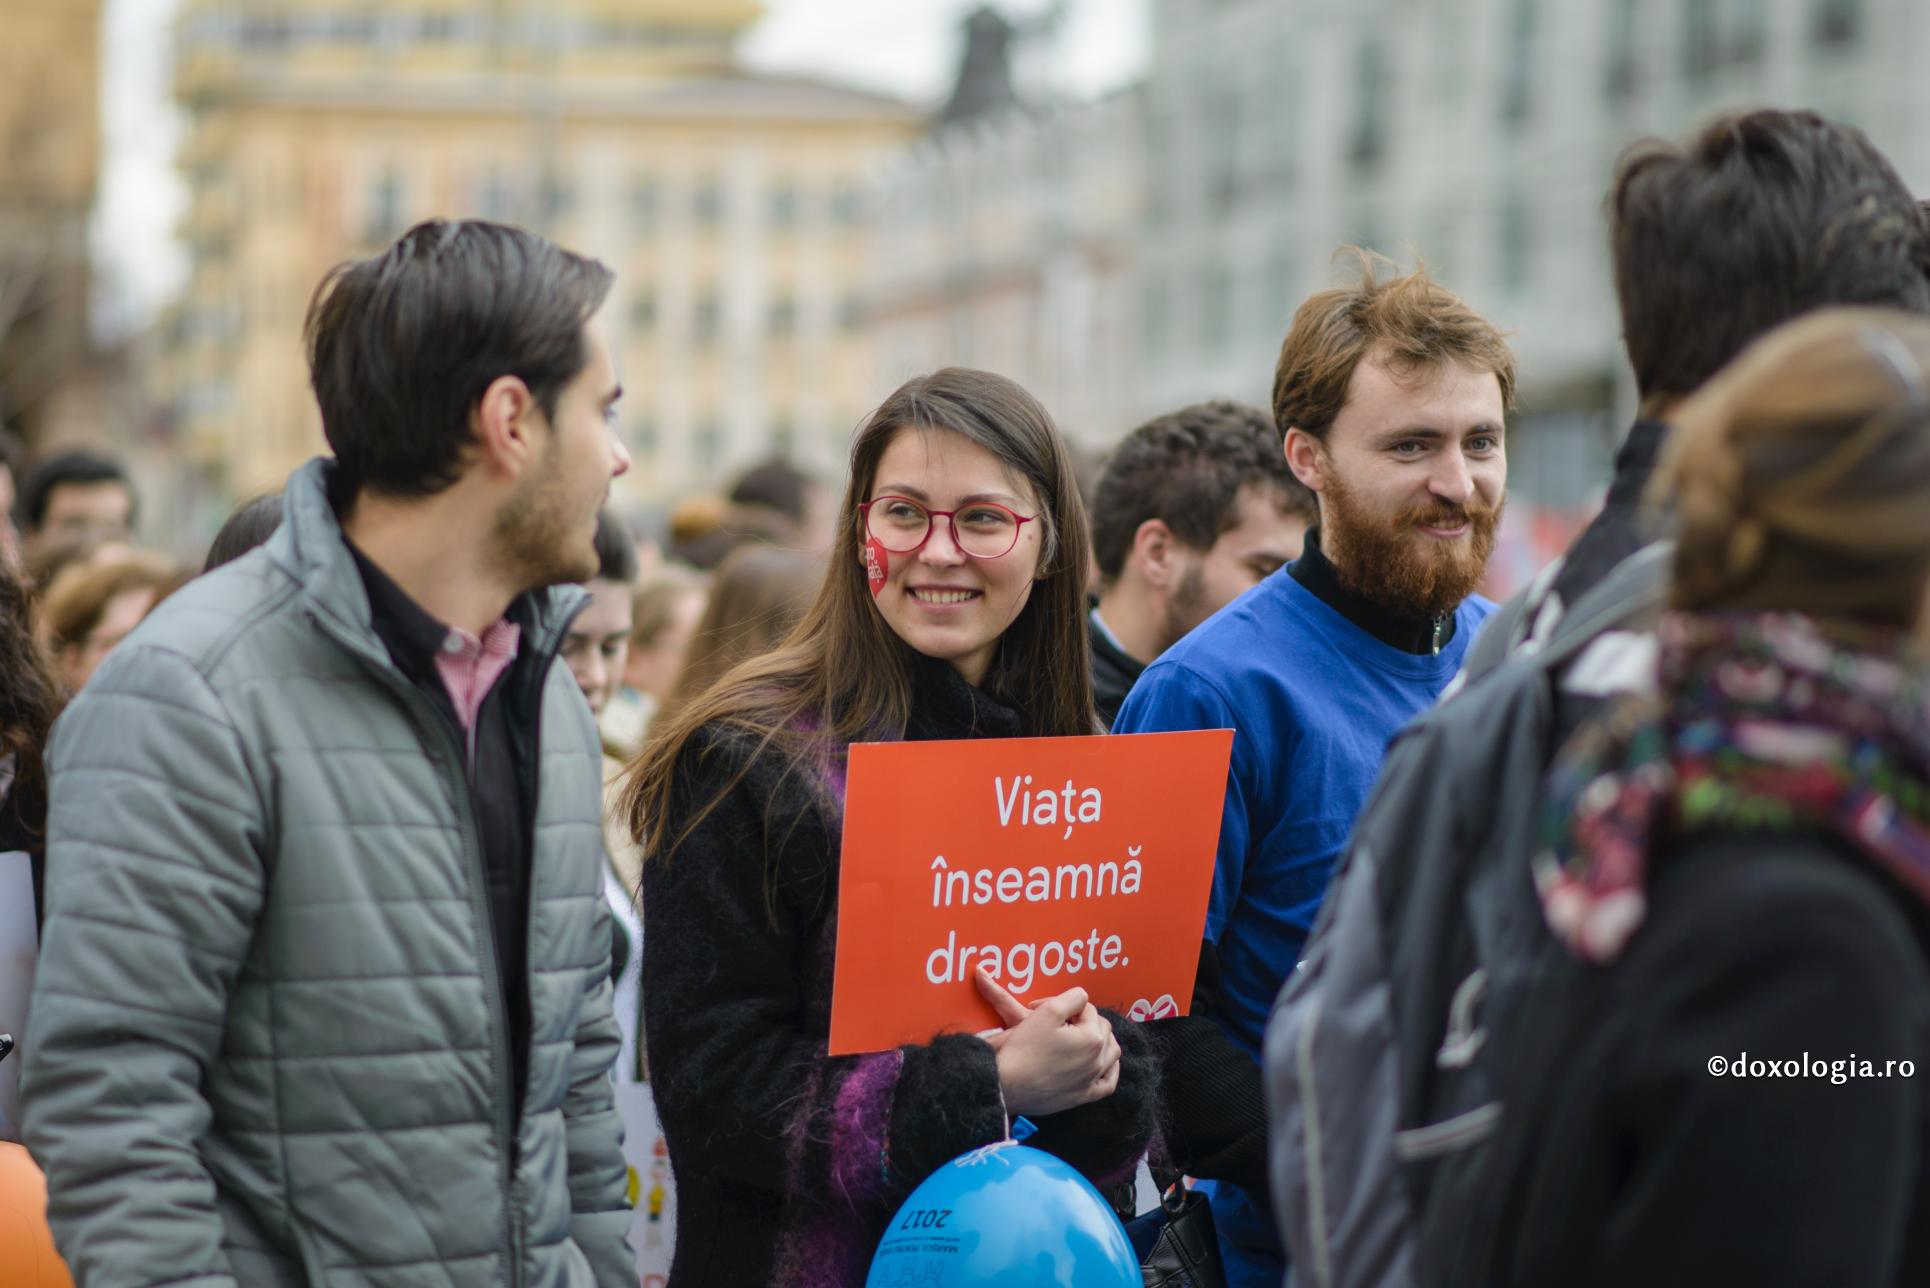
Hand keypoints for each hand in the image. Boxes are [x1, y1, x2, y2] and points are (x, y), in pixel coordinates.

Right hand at [973, 968, 1120, 1116]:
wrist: (1007, 1084)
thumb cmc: (1025, 1048)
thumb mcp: (1047, 1012)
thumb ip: (1072, 998)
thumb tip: (1083, 997)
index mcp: (1092, 1037)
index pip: (1087, 1009)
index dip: (1065, 1005)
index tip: (1042, 1008)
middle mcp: (1098, 1059)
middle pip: (1102, 1028)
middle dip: (1084, 1020)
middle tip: (1060, 1021)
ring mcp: (1092, 1080)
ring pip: (1111, 1053)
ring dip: (1102, 1040)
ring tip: (1083, 1036)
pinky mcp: (1084, 1096)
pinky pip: (1108, 1083)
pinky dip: (1110, 1071)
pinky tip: (1102, 1065)